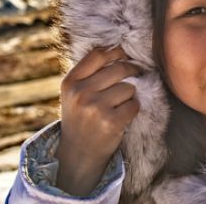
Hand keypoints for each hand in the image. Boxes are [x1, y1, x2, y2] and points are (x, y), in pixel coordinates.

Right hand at [55, 47, 141, 195]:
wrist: (77, 154)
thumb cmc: (80, 118)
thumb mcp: (74, 93)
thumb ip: (90, 73)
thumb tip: (121, 50)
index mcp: (70, 82)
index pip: (98, 55)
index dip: (116, 52)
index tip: (125, 55)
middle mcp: (81, 93)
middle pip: (118, 69)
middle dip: (131, 71)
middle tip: (135, 75)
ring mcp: (95, 108)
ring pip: (128, 87)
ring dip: (130, 94)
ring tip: (119, 104)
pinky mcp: (111, 122)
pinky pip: (134, 104)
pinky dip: (133, 109)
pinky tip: (123, 116)